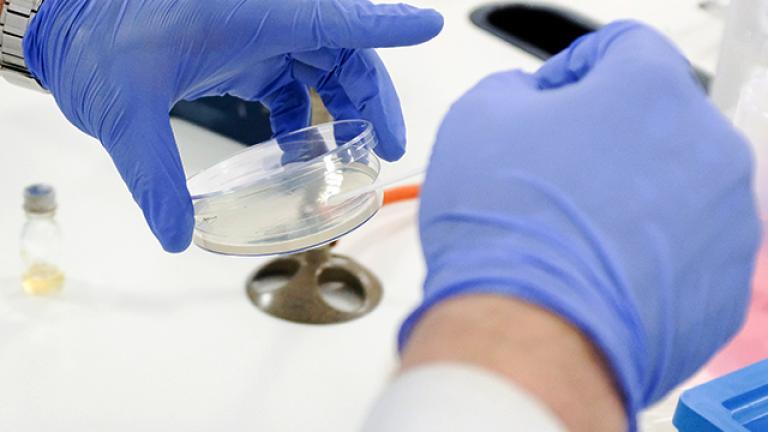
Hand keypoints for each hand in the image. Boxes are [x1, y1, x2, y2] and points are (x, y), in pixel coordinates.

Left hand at [24, 0, 442, 250]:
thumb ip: (155, 175)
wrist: (69, 26)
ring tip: (356, 148)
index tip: (430, 27)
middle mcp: (263, 18)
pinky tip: (296, 142)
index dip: (387, 27)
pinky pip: (288, 76)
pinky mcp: (240, 48)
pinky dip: (300, 109)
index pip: (335, 20)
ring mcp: (254, 32)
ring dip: (343, 102)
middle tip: (390, 143)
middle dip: (373, 93)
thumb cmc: (95, 42)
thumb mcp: (126, 110)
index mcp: (251, 15)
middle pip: (342, 49)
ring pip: (321, 62)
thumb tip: (174, 234)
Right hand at [403, 21, 759, 426]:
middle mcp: (707, 147)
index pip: (624, 45)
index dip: (574, 67)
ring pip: (674, 184)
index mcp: (651, 90)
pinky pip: (683, 245)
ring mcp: (725, 218)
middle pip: (655, 119)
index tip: (550, 100)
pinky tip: (596, 266)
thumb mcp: (476, 119)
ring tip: (572, 229)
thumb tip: (530, 102)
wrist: (531, 336)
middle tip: (553, 171)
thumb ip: (512, 88)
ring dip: (628, 193)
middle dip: (604, 135)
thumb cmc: (508, 232)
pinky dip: (646, 248)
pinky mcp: (723, 281)